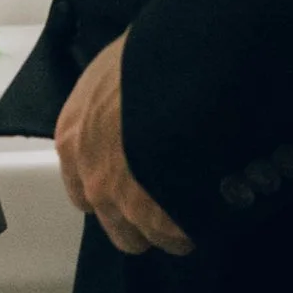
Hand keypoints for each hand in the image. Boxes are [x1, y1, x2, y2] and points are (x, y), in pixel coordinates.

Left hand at [55, 31, 193, 257]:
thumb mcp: (117, 68)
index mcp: (74, 140)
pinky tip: (218, 200)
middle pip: (116, 224)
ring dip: (173, 222)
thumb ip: (115, 100)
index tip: (137, 176)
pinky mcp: (167, 223)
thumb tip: (134, 104)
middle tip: (172, 189)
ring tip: (202, 195)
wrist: (190, 73)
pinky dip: (200, 225)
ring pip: (151, 236)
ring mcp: (130, 207)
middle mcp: (94, 181)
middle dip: (141, 213)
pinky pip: (185, 237)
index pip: (82, 189)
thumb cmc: (151, 55)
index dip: (114, 185)